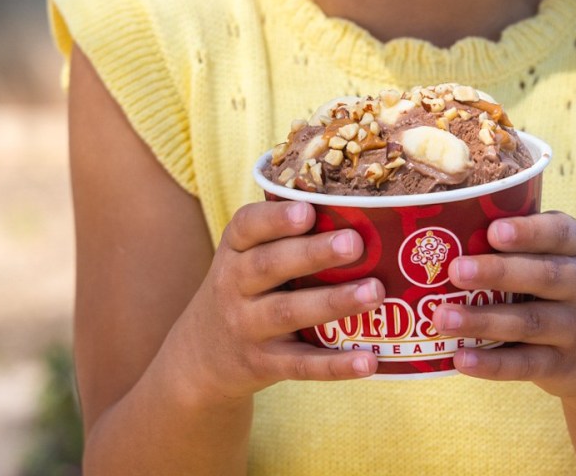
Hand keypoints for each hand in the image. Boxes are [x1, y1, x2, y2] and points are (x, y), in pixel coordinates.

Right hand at [178, 200, 384, 400]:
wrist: (201, 357)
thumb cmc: (246, 288)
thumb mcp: (246, 257)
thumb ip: (286, 237)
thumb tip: (361, 215)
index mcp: (235, 249)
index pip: (247, 226)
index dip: (276, 218)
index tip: (307, 211)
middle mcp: (234, 284)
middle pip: (271, 265)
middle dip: (314, 254)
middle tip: (354, 244)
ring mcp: (247, 327)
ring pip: (289, 313)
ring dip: (333, 302)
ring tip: (374, 292)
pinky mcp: (263, 365)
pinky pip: (301, 365)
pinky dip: (335, 365)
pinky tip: (368, 361)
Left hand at [431, 211, 575, 396]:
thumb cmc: (559, 285)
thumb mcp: (555, 256)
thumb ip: (519, 243)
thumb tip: (448, 232)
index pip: (560, 233)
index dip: (527, 232)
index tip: (494, 231)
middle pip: (544, 276)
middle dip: (498, 272)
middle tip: (456, 270)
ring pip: (529, 323)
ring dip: (483, 320)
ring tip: (442, 316)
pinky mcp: (564, 366)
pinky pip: (526, 365)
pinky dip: (492, 364)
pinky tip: (460, 358)